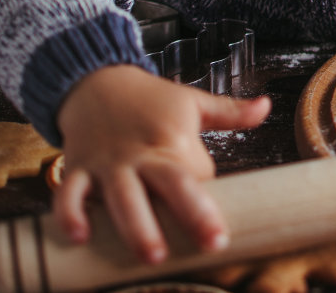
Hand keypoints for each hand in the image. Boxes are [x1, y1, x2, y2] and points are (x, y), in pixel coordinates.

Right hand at [53, 63, 270, 263]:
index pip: (197, 175)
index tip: (225, 231)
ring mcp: (108, 163)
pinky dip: (70, 214)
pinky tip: (80, 238)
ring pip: (121, 196)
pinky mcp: (78, 168)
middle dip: (189, 214)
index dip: (210, 202)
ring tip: (152, 255)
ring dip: (136, 226)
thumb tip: (266, 106)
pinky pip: (70, 193)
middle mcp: (141, 154)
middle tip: (210, 243)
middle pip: (168, 185)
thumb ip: (230, 111)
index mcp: (172, 140)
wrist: (95, 80)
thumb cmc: (148, 99)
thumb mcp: (191, 101)